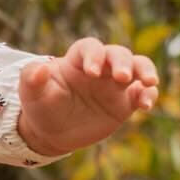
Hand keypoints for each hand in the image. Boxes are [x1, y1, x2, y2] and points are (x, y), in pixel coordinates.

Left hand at [16, 37, 159, 156]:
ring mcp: (114, 84)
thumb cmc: (41, 105)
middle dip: (122, 62)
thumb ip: (31, 78)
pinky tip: (146, 105)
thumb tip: (39, 68)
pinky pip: (143, 94)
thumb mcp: (31, 93)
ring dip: (145, 71)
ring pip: (137, 67)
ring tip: (149, 82)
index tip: (92, 72)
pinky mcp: (125, 103)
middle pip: (118, 54)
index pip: (90, 47)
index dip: (94, 55)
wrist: (51, 131)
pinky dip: (149, 95)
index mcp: (78, 60)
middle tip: (121, 77)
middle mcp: (100, 68)